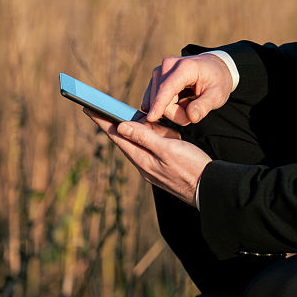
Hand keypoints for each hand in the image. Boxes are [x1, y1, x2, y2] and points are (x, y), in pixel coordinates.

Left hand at [86, 109, 211, 205]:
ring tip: (147, 125)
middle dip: (119, 124)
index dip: (102, 121)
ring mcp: (152, 167)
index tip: (88, 108)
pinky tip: (161, 135)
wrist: (208, 188)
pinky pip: (151, 149)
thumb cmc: (191, 168)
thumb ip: (145, 137)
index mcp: (142, 159)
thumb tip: (121, 127)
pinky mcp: (162, 168)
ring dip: (141, 131)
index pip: (117, 136)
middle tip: (108, 110)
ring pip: (140, 143)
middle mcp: (143, 164)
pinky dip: (153, 138)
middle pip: (126, 139)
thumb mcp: (168, 149)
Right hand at [141, 54, 232, 125]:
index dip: (159, 104)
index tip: (150, 118)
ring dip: (172, 110)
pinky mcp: (156, 77)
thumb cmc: (217, 80)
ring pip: (156, 101)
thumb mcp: (217, 95)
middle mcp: (168, 65)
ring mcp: (160, 70)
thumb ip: (204, 106)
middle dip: (176, 113)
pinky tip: (179, 101)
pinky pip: (154, 100)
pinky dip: (166, 106)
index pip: (168, 88)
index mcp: (185, 67)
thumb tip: (191, 116)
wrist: (214, 67)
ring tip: (189, 103)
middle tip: (195, 110)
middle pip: (161, 99)